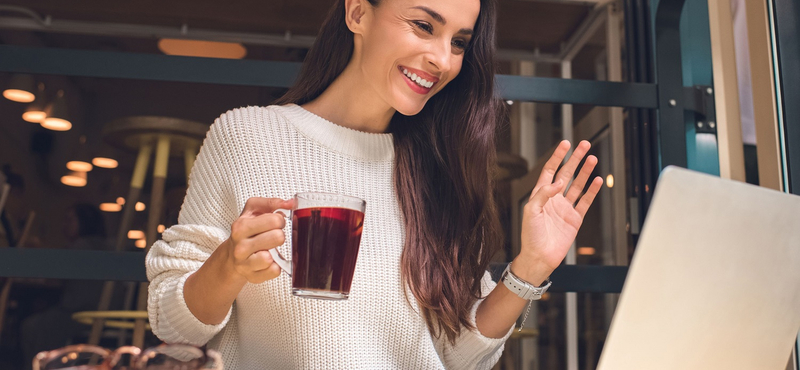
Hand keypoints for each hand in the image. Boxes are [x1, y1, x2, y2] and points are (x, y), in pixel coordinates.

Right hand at [224, 197, 293, 283]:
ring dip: (276, 253)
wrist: (231, 255)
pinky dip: (276, 266)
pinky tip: (270, 261)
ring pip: (271, 258)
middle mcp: (240, 246)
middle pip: (277, 238)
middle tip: (274, 236)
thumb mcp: (253, 211)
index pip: (275, 220)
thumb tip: (290, 203)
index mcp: (241, 227)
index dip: (280, 220)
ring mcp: (245, 264)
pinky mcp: (252, 277)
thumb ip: (271, 203)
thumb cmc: (246, 231)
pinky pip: (274, 272)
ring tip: (270, 249)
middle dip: (280, 235)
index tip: (275, 223)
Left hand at [517, 140, 602, 282]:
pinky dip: (592, 191)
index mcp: (540, 195)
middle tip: (584, 145)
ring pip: (578, 185)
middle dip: (575, 159)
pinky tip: (597, 180)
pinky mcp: (575, 219)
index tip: (565, 144)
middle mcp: (554, 199)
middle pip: (566, 173)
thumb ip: (543, 194)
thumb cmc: (530, 236)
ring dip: (585, 171)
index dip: (557, 157)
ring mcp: (565, 208)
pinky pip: (585, 201)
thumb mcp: (531, 211)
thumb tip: (558, 182)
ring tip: (593, 158)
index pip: (550, 170)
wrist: (539, 257)